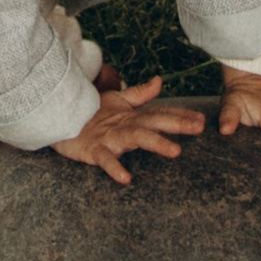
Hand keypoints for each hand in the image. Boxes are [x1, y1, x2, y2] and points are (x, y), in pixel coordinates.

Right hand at [53, 75, 214, 185]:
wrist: (57, 117)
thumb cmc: (91, 112)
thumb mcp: (117, 101)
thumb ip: (140, 94)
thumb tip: (160, 81)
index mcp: (131, 115)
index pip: (160, 113)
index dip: (181, 115)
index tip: (202, 120)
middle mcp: (124, 124)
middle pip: (154, 122)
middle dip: (177, 124)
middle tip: (198, 127)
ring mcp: (109, 136)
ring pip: (136, 138)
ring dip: (156, 143)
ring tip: (175, 151)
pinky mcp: (93, 149)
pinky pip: (105, 160)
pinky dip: (115, 168)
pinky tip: (126, 178)